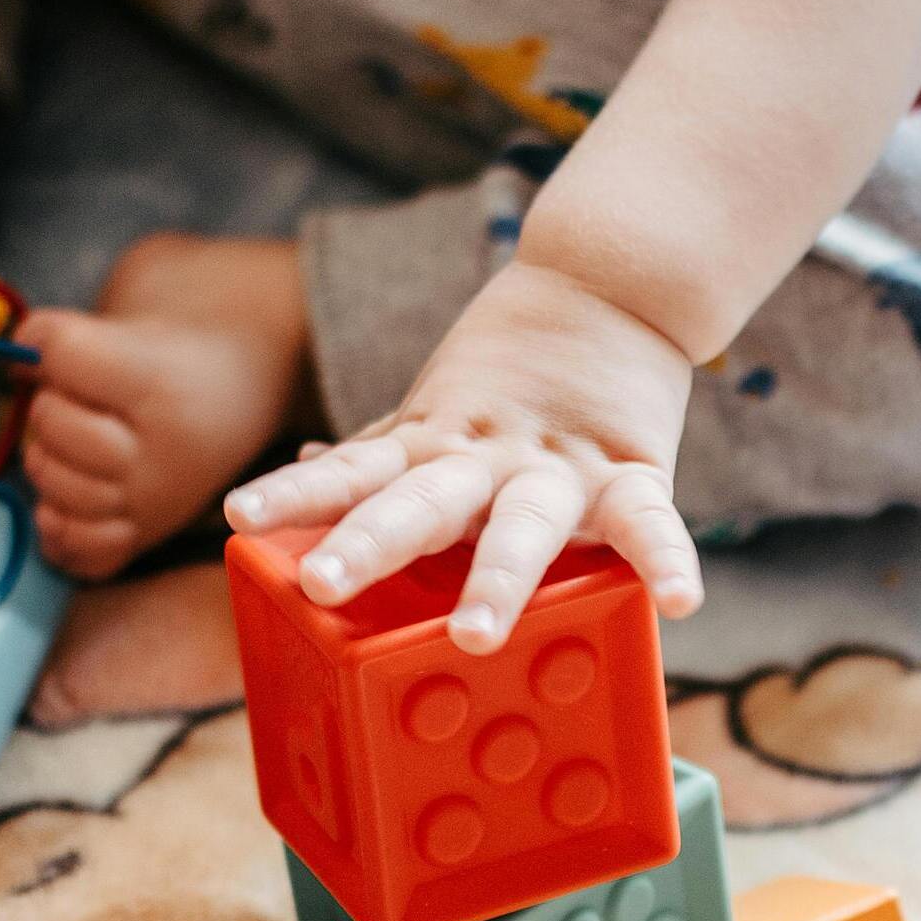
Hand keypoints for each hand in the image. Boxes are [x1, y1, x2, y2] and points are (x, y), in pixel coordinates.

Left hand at [224, 261, 703, 653]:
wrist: (609, 285)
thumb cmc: (511, 370)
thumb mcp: (435, 408)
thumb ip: (381, 448)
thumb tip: (313, 465)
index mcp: (430, 445)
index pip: (351, 472)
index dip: (295, 494)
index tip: (241, 519)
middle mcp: (482, 459)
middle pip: (418, 502)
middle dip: (369, 543)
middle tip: (321, 582)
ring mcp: (555, 466)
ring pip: (522, 523)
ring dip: (498, 575)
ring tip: (475, 635)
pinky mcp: (630, 470)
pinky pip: (647, 522)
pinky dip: (665, 559)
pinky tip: (679, 604)